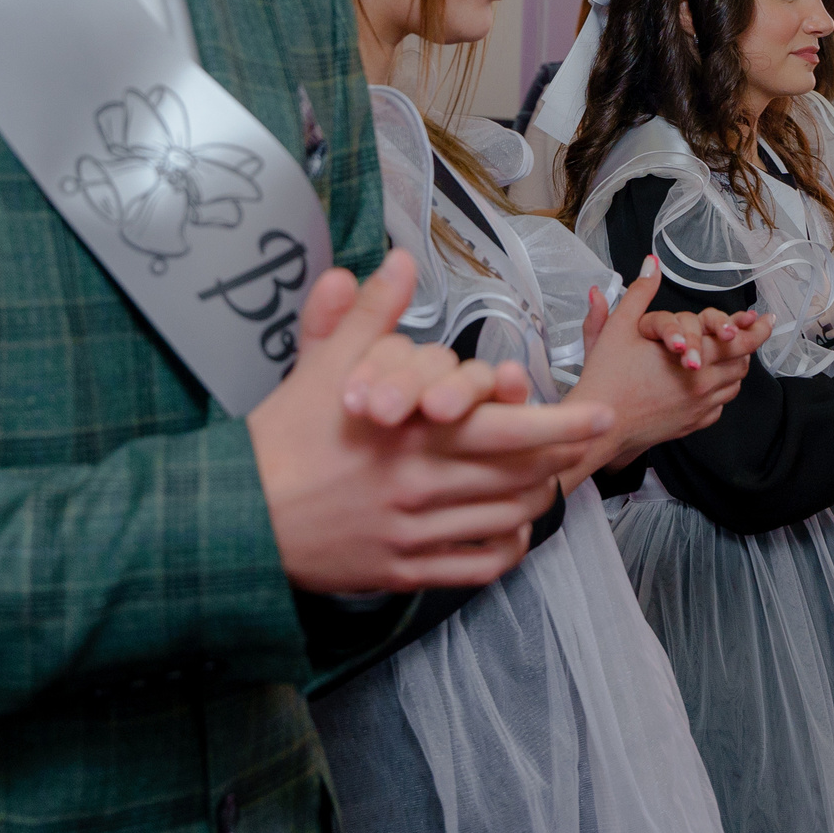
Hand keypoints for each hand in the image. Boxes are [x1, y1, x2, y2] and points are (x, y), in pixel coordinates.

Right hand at [246, 252, 615, 594]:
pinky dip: (505, 550)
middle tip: (594, 442)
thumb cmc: (283, 435)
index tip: (598, 414)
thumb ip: (372, 315)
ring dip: (537, 498)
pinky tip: (516, 533)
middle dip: (564, 458)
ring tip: (555, 477)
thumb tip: (402, 262)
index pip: (505, 427)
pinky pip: (471, 567)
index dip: (561, 423)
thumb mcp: (324, 365)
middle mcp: (422, 485)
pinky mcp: (400, 570)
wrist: (236, 515)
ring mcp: (414, 533)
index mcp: (413, 433)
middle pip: (518, 475)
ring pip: (502, 520)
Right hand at [567, 264, 765, 478]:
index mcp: (692, 355)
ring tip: (733, 351)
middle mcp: (703, 383)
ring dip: (736, 365)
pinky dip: (722, 389)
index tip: (763, 317)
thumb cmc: (607, 376)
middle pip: (743, 360)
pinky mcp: (692, 423)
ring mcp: (700, 406)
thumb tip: (652, 263)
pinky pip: (720, 405)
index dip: (756, 327)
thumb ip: (640, 292)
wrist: (600, 426)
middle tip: (758, 328)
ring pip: (735, 383)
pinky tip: (712, 379)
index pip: (739, 340)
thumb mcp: (619, 327)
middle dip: (753, 342)